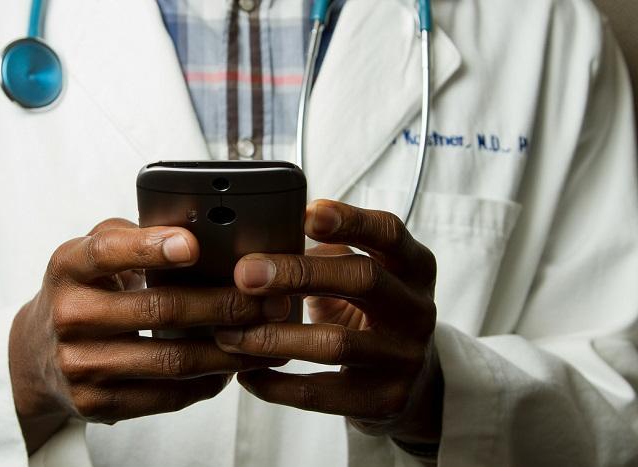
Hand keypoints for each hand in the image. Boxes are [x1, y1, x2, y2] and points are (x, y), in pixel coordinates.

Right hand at [9, 219, 287, 452]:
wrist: (35, 354)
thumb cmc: (81, 291)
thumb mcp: (90, 252)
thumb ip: (134, 236)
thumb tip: (201, 230)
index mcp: (68, 267)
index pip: (108, 252)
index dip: (151, 247)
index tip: (193, 245)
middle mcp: (69, 315)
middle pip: (159, 310)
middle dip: (224, 305)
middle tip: (269, 300)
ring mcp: (80, 364)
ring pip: (171, 360)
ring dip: (229, 350)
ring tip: (266, 337)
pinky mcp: (96, 403)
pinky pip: (166, 395)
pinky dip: (207, 382)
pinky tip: (233, 367)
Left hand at [214, 200, 441, 446]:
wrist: (412, 382)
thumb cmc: (370, 313)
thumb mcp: (362, 276)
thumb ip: (326, 255)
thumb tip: (259, 242)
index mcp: (413, 266)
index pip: (388, 233)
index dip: (350, 220)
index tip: (306, 214)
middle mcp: (417, 309)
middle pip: (363, 279)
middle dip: (298, 273)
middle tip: (245, 274)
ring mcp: (405, 357)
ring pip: (335, 343)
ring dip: (273, 336)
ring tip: (230, 333)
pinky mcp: (384, 400)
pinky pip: (320, 394)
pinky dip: (276, 384)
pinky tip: (247, 374)